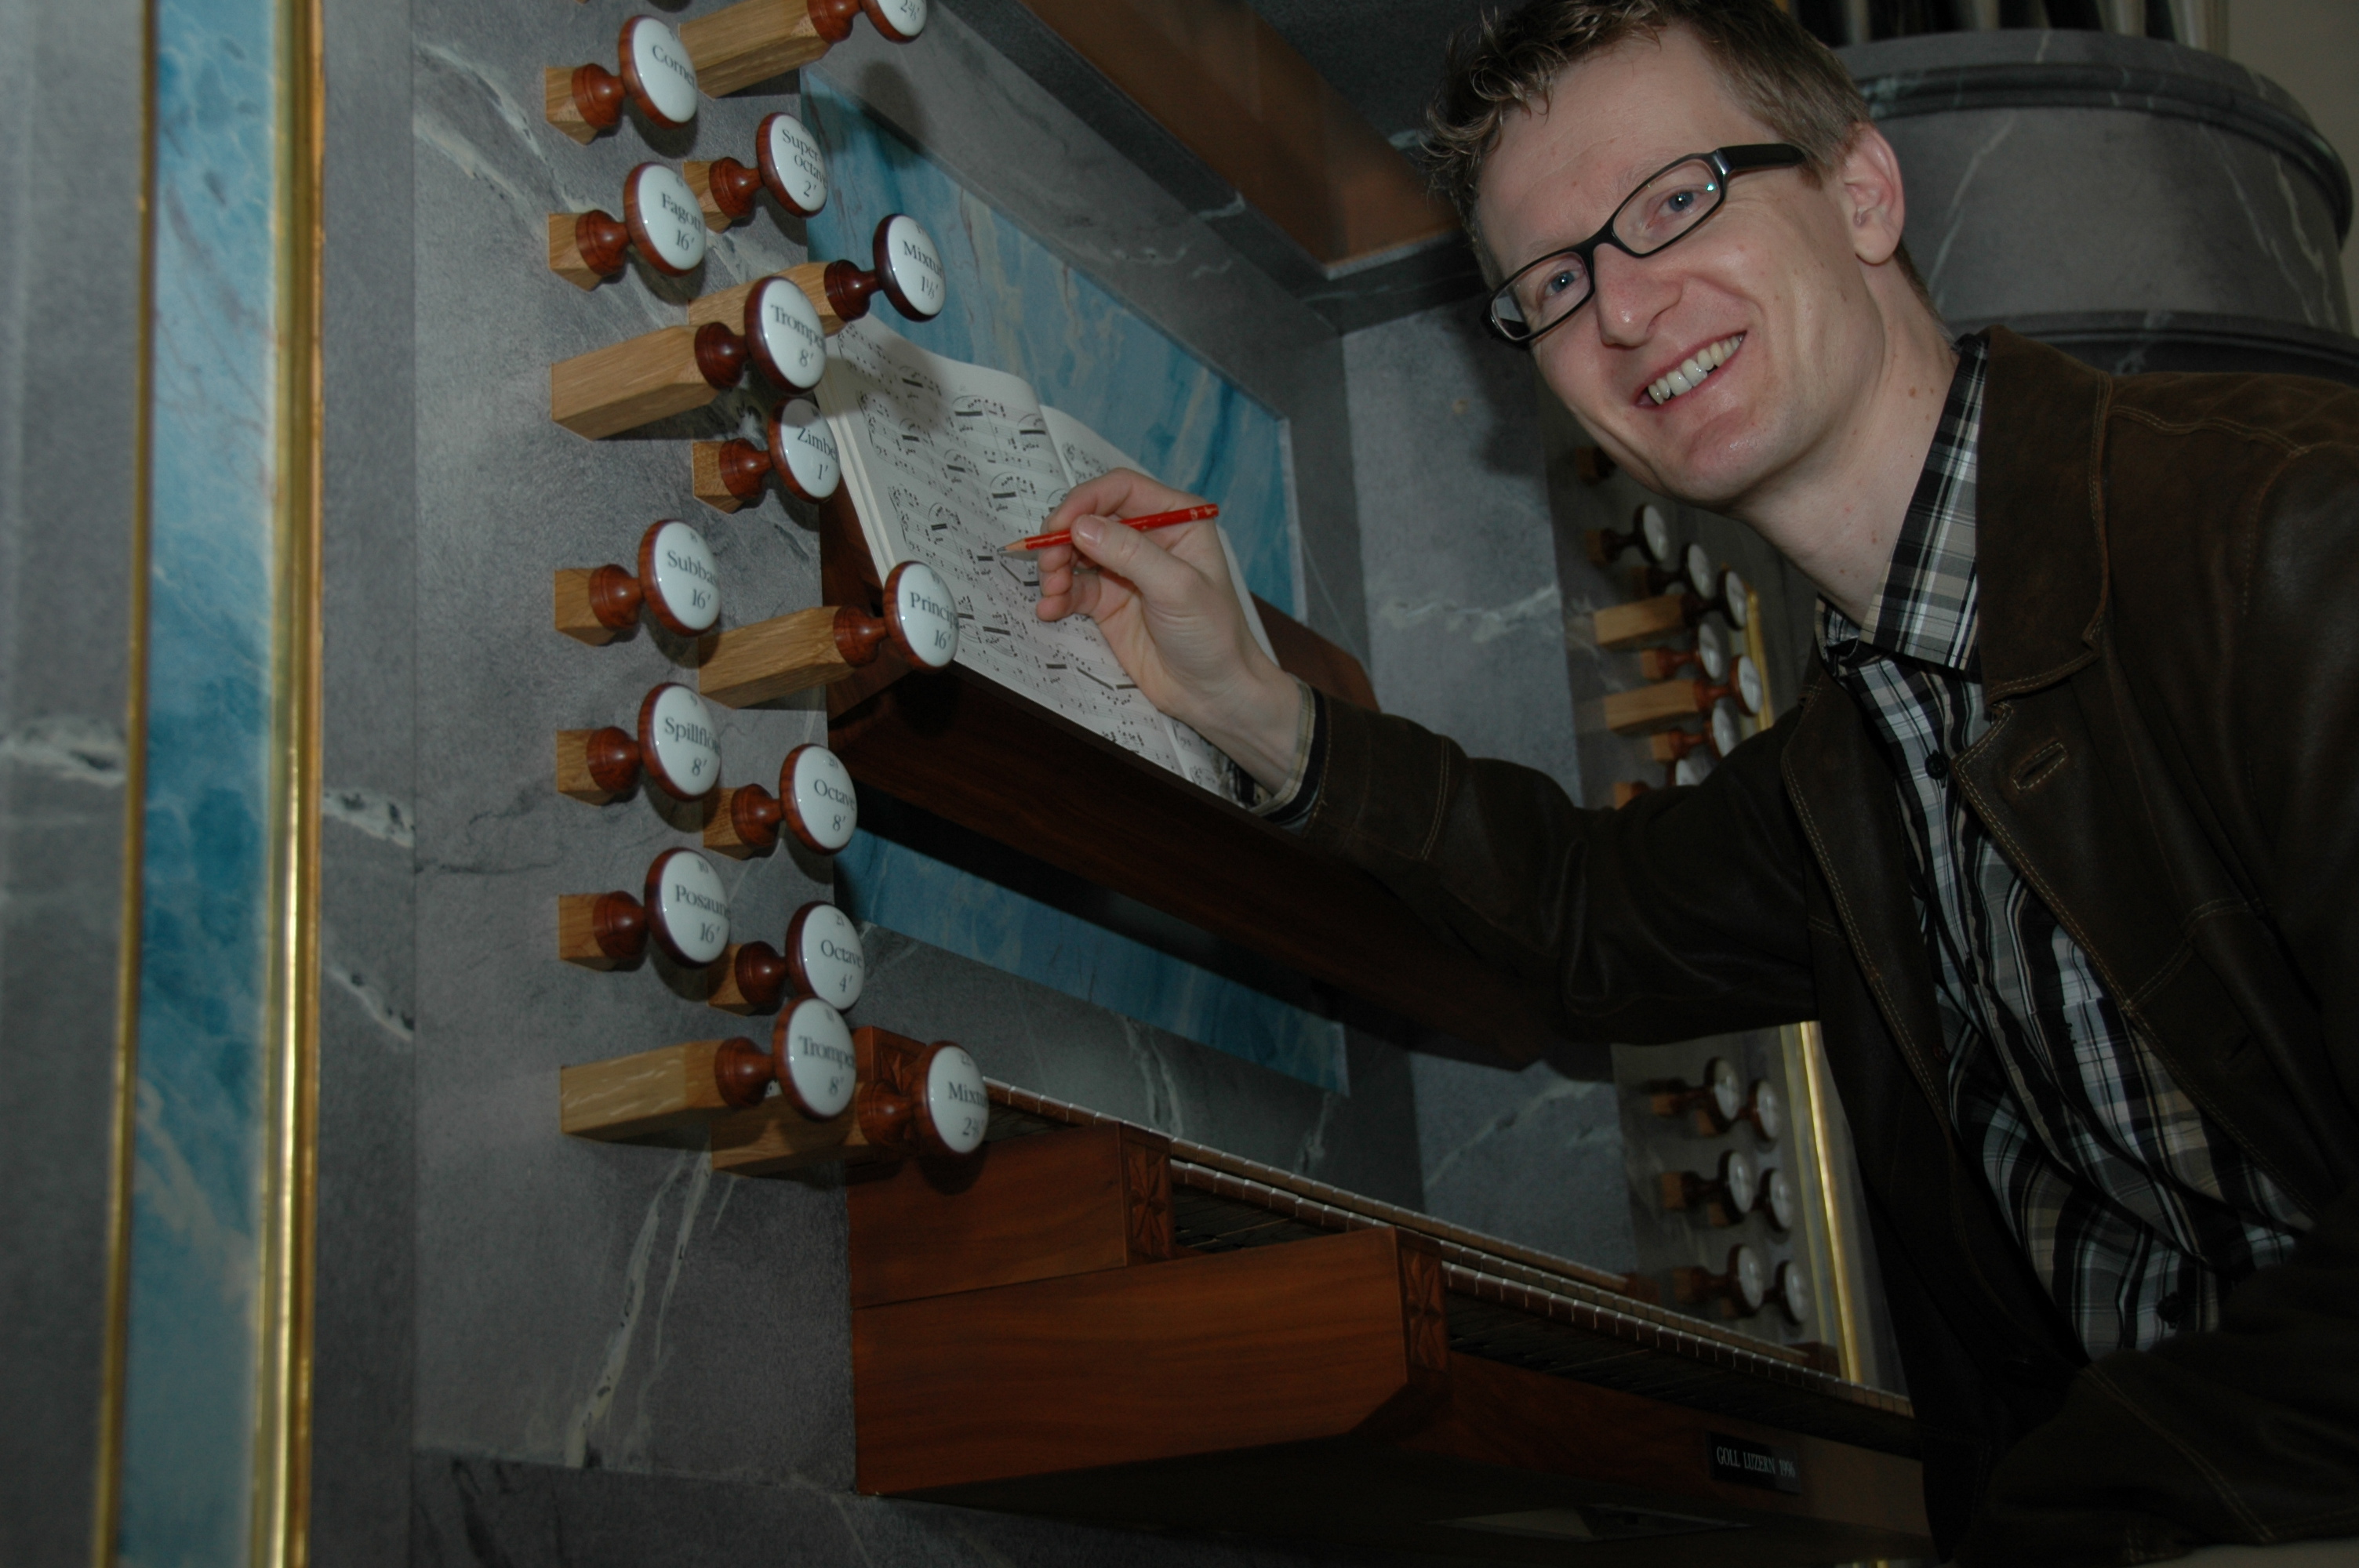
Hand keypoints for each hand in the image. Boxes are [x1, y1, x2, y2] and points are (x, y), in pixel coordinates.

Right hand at [1033, 470, 1303, 788]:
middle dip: (1064, 537)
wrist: (1214, 693)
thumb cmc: (1213, 635)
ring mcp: (1126, 570)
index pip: (1121, 489)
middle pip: (1091, 518)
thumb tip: (1079, 527)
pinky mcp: (1110, 602)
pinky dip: (1057, 596)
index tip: (1058, 525)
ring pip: (1077, 552)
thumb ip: (1129, 553)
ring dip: (1056, 568)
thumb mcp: (1177, 588)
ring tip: (1051, 593)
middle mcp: (1149, 537)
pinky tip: (1050, 611)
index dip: (1085, 500)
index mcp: (1176, 519)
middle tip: (1048, 564)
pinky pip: (1074, 588)